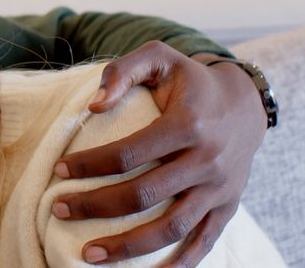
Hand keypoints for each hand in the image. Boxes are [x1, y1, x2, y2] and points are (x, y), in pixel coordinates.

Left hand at [51, 41, 265, 266]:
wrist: (245, 103)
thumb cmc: (189, 81)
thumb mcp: (159, 57)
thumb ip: (123, 71)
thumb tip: (92, 107)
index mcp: (187, 125)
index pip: (128, 153)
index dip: (89, 165)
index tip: (58, 171)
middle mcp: (207, 161)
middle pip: (144, 195)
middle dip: (96, 206)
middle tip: (60, 210)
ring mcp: (220, 189)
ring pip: (171, 227)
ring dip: (128, 246)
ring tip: (88, 255)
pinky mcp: (228, 207)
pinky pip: (203, 242)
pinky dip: (178, 263)